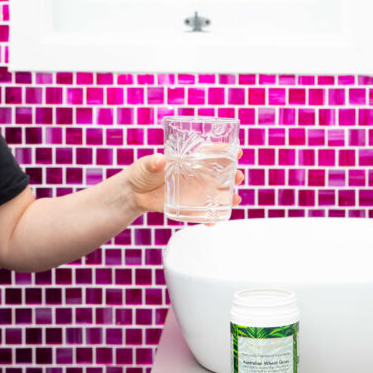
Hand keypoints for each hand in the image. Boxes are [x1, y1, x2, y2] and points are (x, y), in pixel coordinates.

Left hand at [127, 152, 244, 214]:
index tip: (237, 151)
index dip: (224, 152)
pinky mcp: (186, 206)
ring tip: (235, 198)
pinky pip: (202, 213)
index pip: (210, 154)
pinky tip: (216, 220)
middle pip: (219, 174)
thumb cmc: (141, 173)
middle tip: (239, 176)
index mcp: (188, 160)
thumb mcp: (146, 165)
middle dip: (233, 175)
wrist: (133, 193)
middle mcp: (194, 176)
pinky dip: (211, 218)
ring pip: (215, 194)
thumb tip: (160, 160)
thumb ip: (153, 163)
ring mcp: (192, 192)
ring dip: (228, 196)